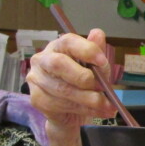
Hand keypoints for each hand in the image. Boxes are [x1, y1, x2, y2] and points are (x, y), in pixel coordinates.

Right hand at [26, 29, 117, 145]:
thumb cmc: (84, 84)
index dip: (86, 50)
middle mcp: (43, 59)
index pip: (68, 41)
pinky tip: (97, 112)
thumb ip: (98, 53)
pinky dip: (83, 110)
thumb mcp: (96, 68)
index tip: (103, 61)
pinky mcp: (36, 99)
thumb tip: (98, 33)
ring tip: (108, 106)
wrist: (72, 112)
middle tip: (103, 88)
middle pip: (59, 64)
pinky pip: (60, 105)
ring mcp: (36, 79)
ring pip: (63, 89)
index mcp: (59, 46)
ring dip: (89, 99)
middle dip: (83, 78)